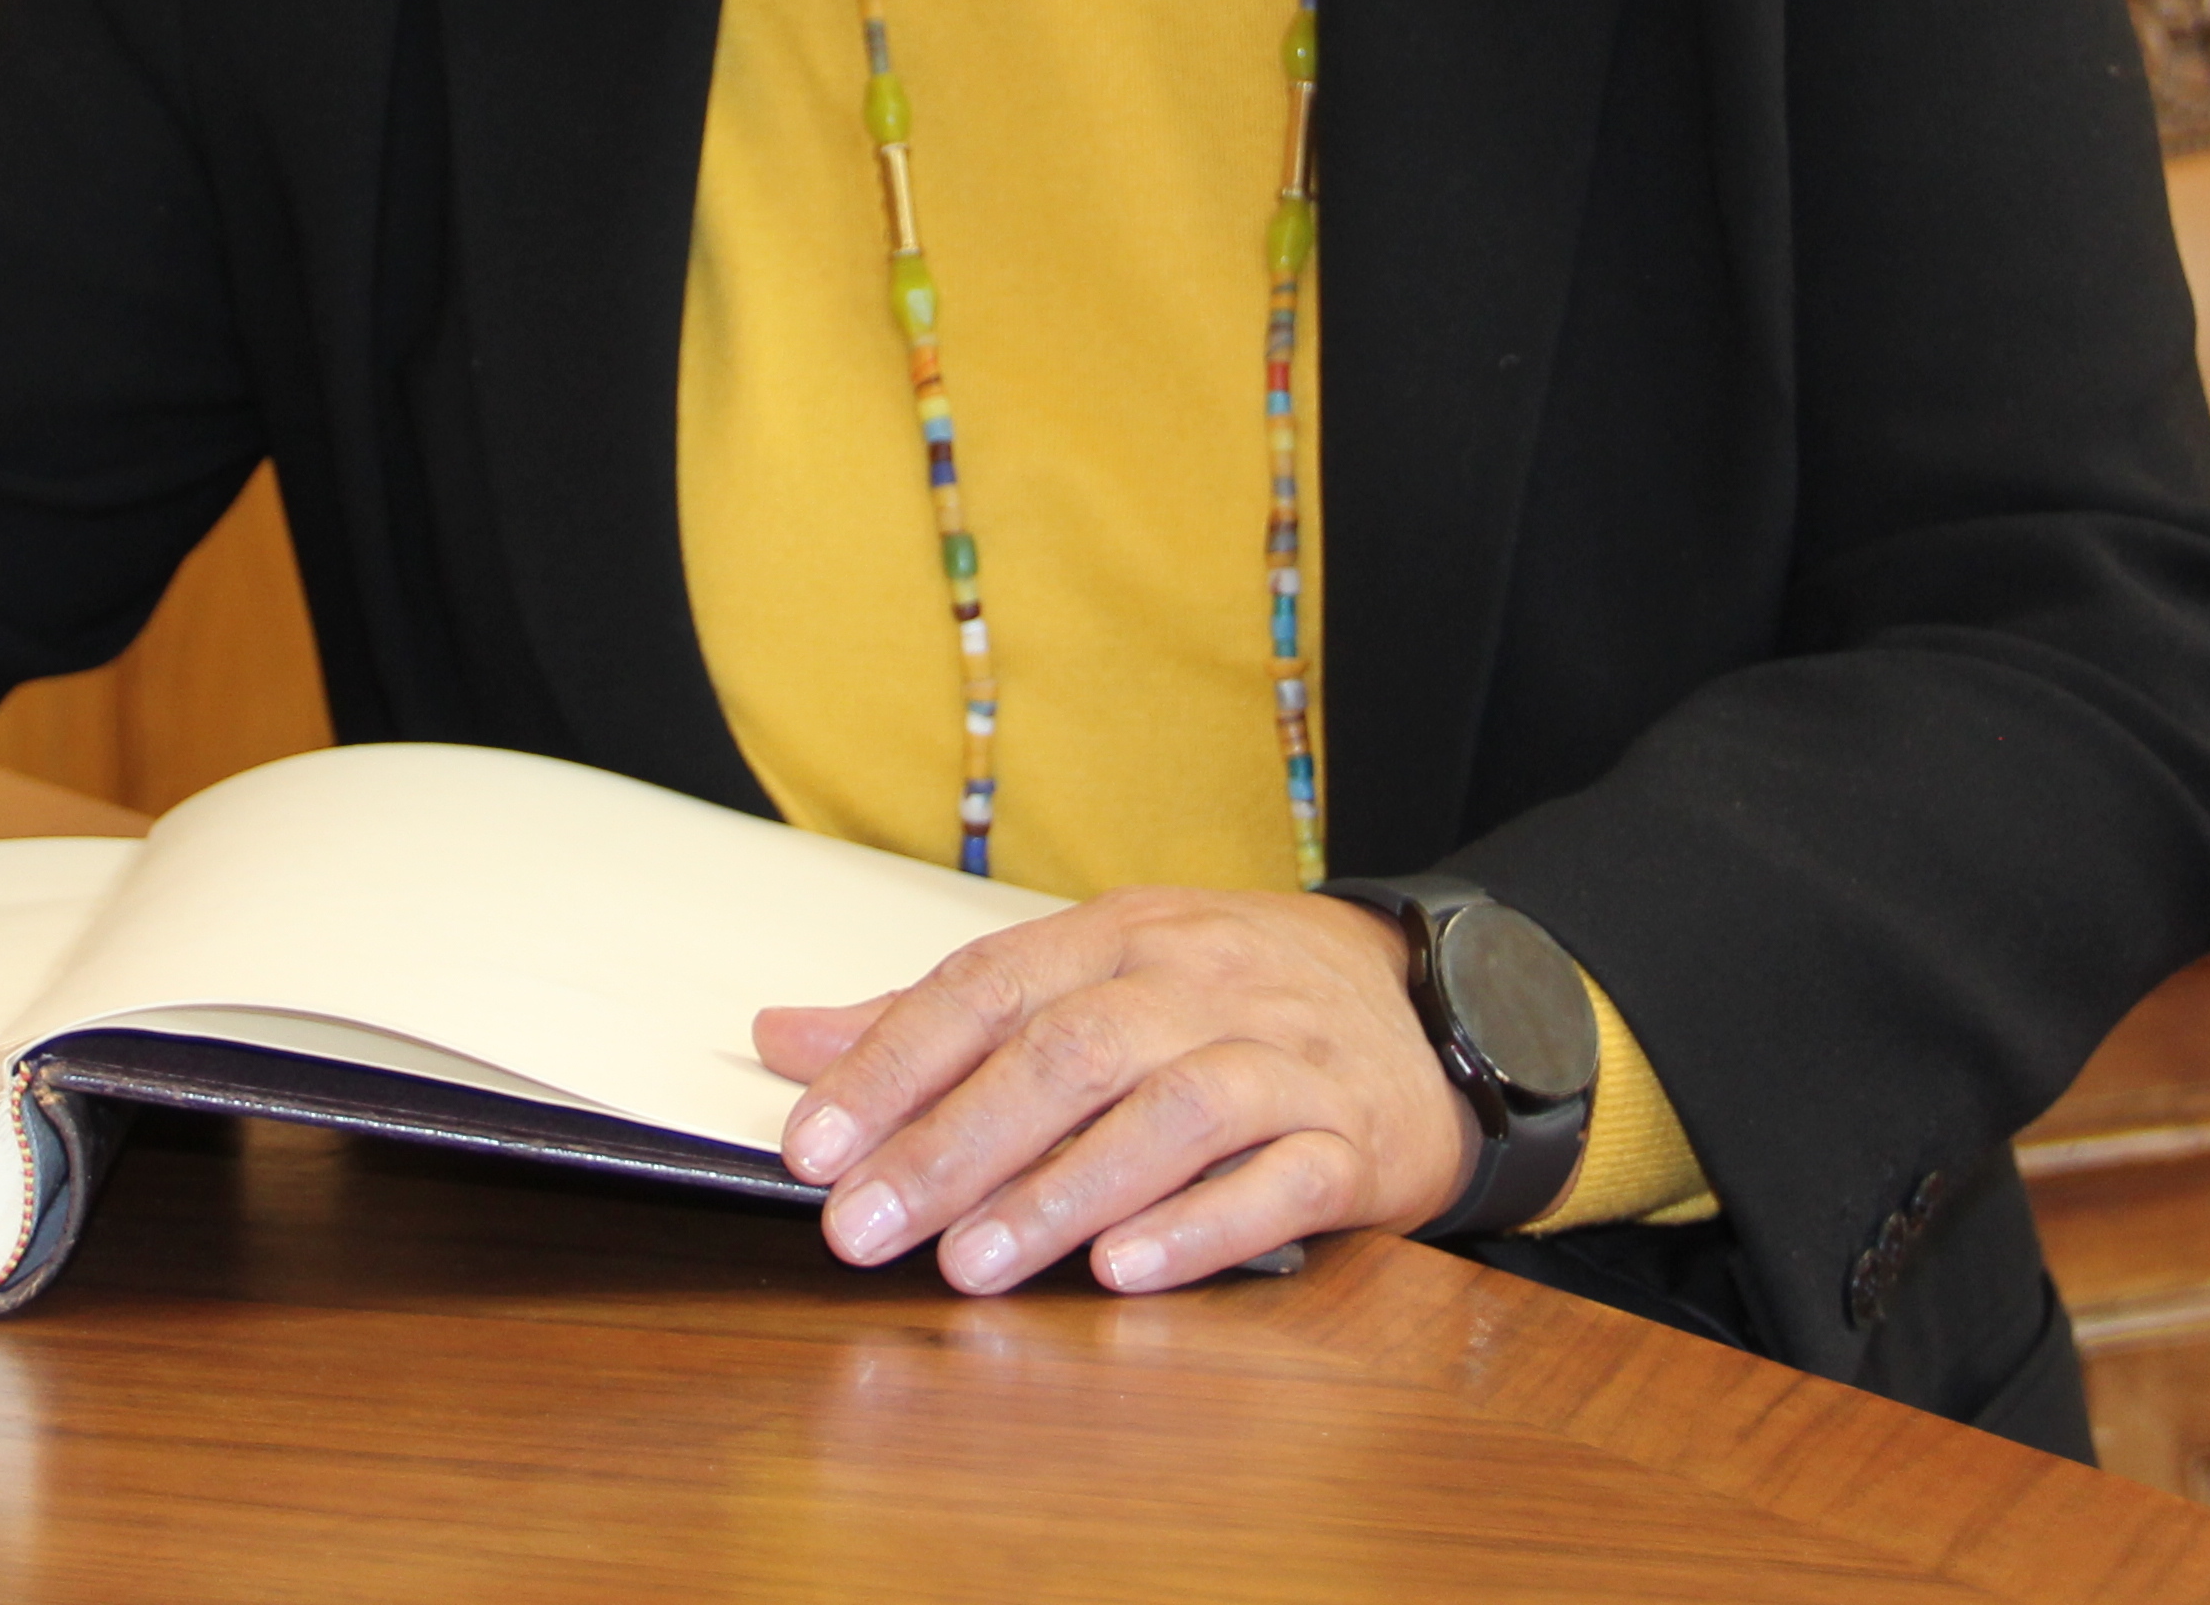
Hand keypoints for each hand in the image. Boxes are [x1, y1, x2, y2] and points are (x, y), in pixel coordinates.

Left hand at [757, 886, 1476, 1295]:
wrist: (1428, 1010)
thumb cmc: (1227, 1002)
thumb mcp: (1087, 978)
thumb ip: (936, 1020)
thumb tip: (781, 1041)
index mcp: (1118, 937)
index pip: (988, 988)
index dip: (894, 1063)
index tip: (814, 1143)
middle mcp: (1198, 985)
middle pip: (1066, 1054)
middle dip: (955, 1143)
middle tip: (866, 1227)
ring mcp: (1283, 1061)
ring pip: (1169, 1115)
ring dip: (1062, 1192)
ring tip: (973, 1265)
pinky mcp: (1353, 1142)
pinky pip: (1280, 1181)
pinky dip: (1199, 1227)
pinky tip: (1124, 1272)